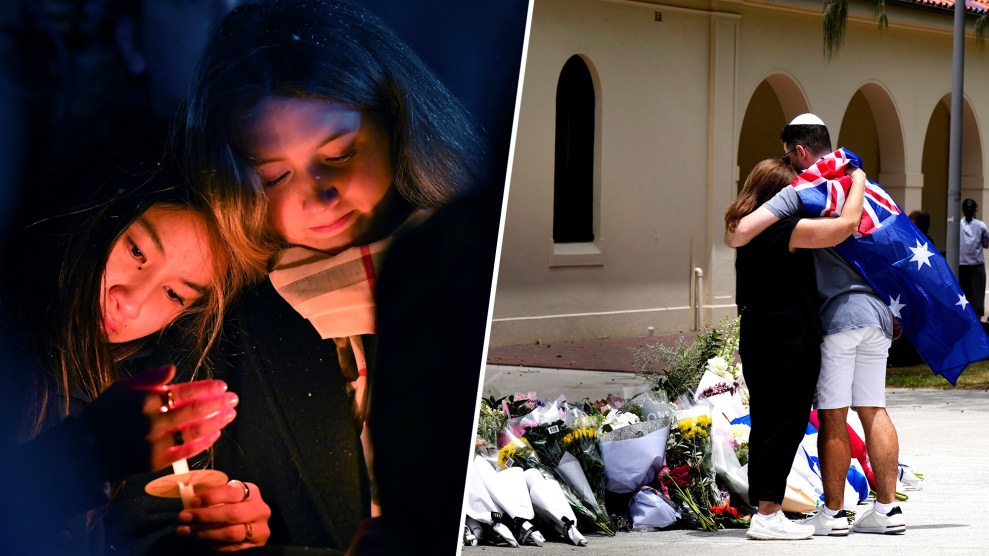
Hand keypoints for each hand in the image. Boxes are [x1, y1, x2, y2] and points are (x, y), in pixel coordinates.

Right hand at [82, 365, 237, 479]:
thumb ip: (149, 377)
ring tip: (231, 414)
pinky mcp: (156, 461)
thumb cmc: (105, 414)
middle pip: (195, 410)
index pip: (184, 391)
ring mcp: (155, 442)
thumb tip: (173, 368)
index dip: (206, 388)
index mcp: (145, 399)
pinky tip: (216, 434)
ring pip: (195, 430)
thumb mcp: (122, 388)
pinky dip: (204, 442)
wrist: (86, 450)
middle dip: (219, 403)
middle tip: (234, 398)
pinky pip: (186, 451)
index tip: (222, 385)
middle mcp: (153, 421)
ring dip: (217, 421)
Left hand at [176, 480, 271, 550]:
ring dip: (204, 533)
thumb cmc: (235, 506)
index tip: (192, 502)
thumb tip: (190, 503)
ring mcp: (259, 530)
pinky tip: (197, 541)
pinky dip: (211, 544)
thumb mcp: (228, 497)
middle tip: (184, 517)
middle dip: (205, 516)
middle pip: (233, 514)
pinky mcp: (255, 546)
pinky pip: (230, 547)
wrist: (253, 525)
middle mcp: (259, 510)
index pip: (232, 492)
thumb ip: (214, 498)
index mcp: (252, 493)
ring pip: (231, 533)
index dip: (211, 497)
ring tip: (185, 531)